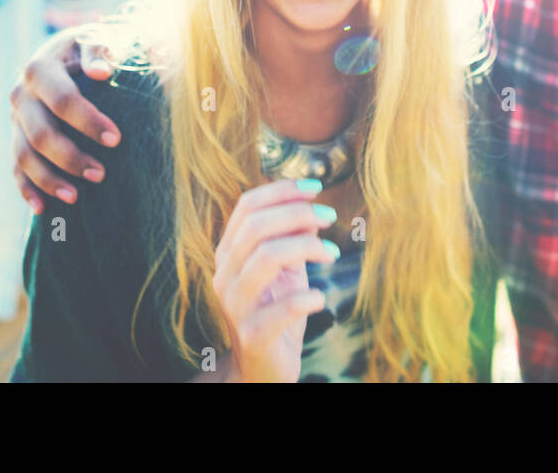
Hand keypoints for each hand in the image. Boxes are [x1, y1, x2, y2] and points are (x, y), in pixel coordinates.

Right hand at [8, 27, 119, 212]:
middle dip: (70, 157)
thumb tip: (103, 72)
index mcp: (40, 68)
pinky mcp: (16, 138)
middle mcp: (21, 95)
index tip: (116, 139)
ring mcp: (15, 120)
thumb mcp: (95, 39)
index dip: (87, 121)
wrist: (64, 53)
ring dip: (49, 179)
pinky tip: (42, 209)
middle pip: (40, 133)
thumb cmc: (89, 49)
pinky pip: (16, 168)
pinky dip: (27, 189)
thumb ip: (100, 50)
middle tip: (101, 175)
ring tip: (76, 199)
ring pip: (24, 156)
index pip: (61, 99)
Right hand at [213, 179, 337, 382]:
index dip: (281, 191)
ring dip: (306, 247)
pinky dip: (308, 296)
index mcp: (229, 254)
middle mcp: (225, 276)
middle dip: (297, 214)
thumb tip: (312, 206)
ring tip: (332, 254)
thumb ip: (292, 238)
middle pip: (255, 227)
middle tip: (330, 217)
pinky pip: (282, 308)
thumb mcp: (284, 270)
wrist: (262, 369)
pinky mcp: (253, 336)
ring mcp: (236, 306)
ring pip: (265, 258)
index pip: (246, 207)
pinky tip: (321, 297)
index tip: (315, 188)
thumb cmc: (276, 311)